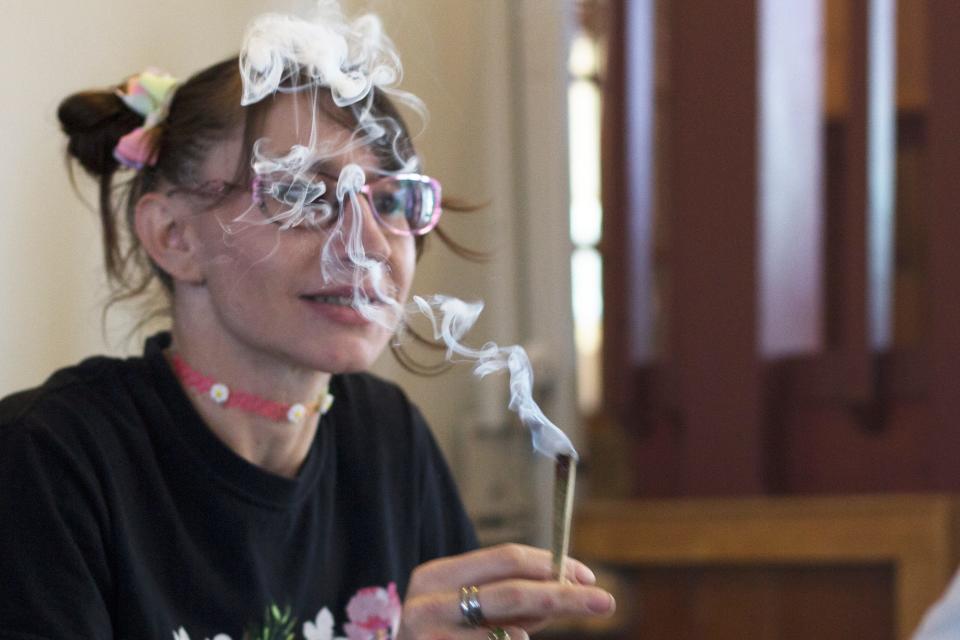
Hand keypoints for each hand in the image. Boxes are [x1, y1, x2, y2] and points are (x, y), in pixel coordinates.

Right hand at [396, 543, 615, 638]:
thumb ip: (510, 600)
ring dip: (530, 635)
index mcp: (436, 576)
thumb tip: (565, 586)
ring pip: (510, 636)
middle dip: (564, 595)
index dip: (552, 565)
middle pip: (514, 591)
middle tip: (605, 601)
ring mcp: (429, 638)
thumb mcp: (468, 612)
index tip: (588, 577)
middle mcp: (428, 604)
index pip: (506, 558)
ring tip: (520, 636)